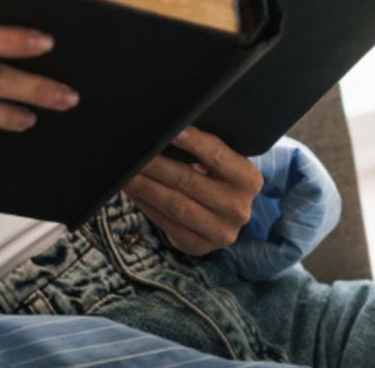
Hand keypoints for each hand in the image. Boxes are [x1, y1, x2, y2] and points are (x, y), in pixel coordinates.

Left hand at [123, 126, 263, 257]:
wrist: (222, 216)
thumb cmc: (216, 177)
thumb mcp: (222, 163)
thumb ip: (205, 148)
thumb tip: (168, 127)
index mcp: (248, 180)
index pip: (218, 157)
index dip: (195, 143)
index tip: (171, 131)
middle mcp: (239, 208)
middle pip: (189, 181)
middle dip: (156, 165)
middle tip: (133, 151)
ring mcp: (220, 232)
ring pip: (175, 205)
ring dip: (145, 186)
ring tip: (125, 172)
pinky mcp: (199, 246)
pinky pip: (166, 223)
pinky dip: (145, 205)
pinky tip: (131, 191)